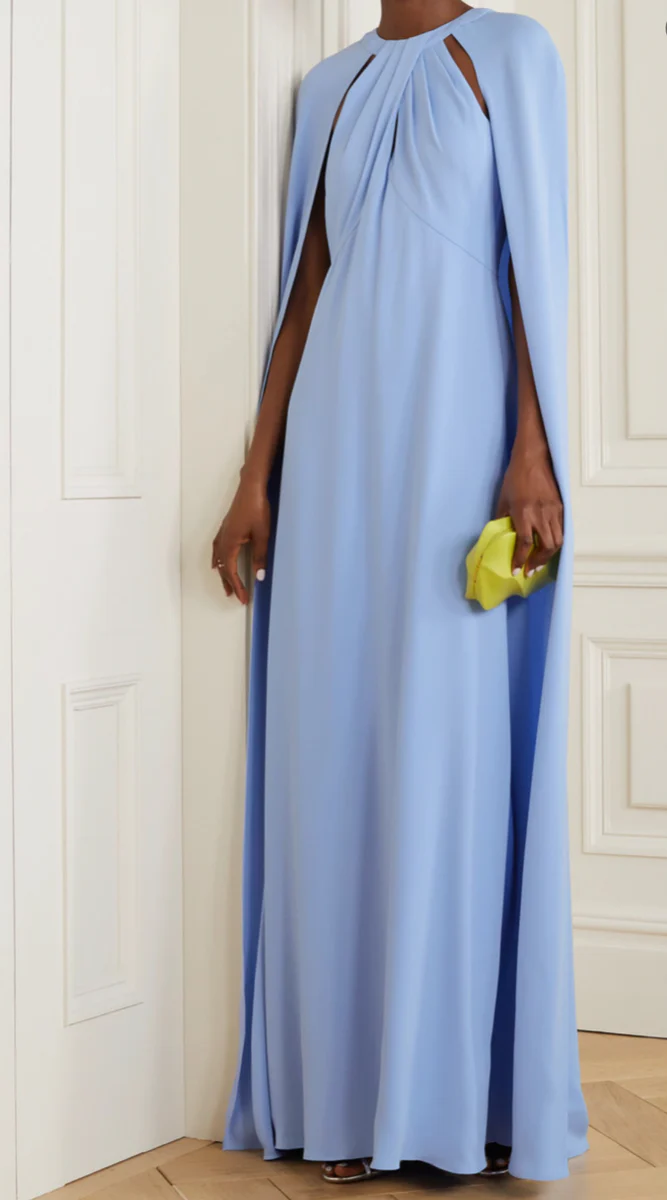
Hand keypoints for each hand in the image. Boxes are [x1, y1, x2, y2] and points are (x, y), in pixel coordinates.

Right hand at [212, 474, 270, 604]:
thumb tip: (259, 577)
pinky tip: (217, 562)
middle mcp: (222, 540)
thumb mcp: (262, 535)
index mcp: (229, 543)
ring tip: (226, 585)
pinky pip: (217, 549)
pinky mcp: (225, 527)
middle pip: (222, 567)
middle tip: (233, 596)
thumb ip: (260, 557)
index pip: (231, 571)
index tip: (242, 598)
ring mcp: (222, 532)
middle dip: (228, 582)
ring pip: (219, 559)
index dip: (237, 586)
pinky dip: (217, 560)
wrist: (251, 488)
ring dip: (222, 573)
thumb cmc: (257, 509)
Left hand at [495, 441, 563, 576]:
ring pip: (558, 541)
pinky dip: (556, 542)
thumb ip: (502, 519)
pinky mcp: (561, 507)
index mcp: (524, 513)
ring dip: (549, 555)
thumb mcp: (503, 499)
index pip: (525, 543)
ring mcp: (554, 511)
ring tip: (539, 562)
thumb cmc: (514, 477)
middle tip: (530, 571)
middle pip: (546, 547)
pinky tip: (549, 547)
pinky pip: (562, 530)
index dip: (520, 560)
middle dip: (538, 562)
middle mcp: (541, 514)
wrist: (534, 458)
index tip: (516, 571)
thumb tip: (499, 536)